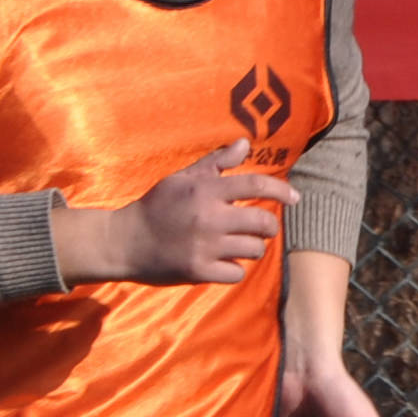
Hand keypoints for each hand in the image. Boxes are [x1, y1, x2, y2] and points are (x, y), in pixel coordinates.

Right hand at [57, 139, 294, 286]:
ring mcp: (204, 246)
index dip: (281, 190)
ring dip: (252, 248)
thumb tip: (246, 143)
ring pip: (254, 249)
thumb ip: (216, 163)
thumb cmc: (156, 206)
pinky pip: (237, 273)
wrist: (123, 241)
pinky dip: (234, 269)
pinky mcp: (199, 271)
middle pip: (263, 222)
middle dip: (268, 226)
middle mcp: (208, 217)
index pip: (255, 185)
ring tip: (238, 244)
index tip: (295, 198)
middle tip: (260, 227)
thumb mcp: (182, 178)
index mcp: (204, 191)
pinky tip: (222, 262)